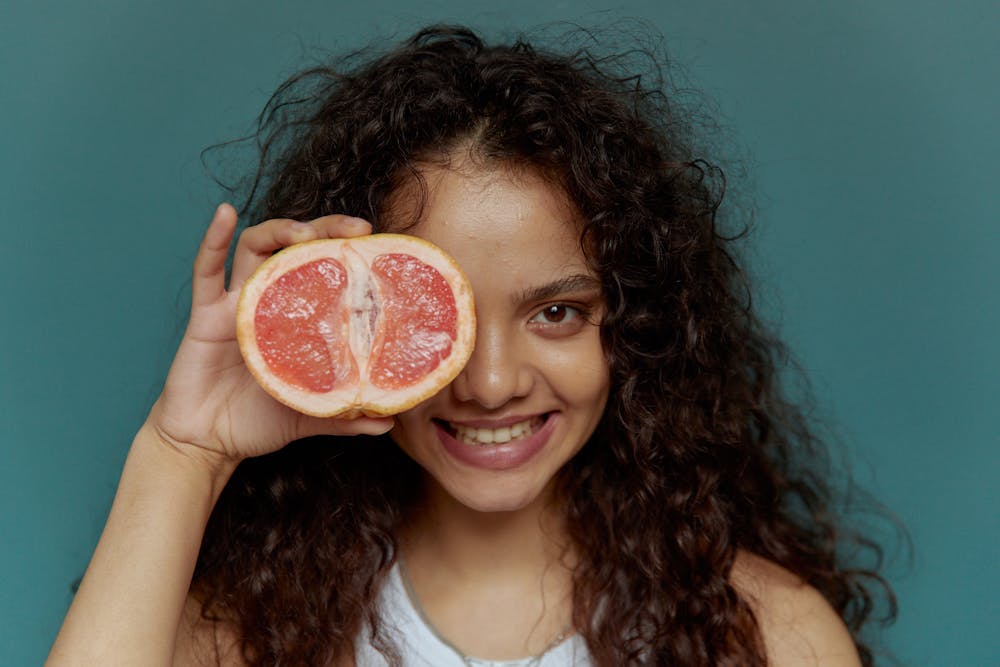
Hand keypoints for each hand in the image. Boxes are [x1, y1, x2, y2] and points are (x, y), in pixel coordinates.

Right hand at [147, 204, 392, 467]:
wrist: (208, 445)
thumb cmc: (257, 423)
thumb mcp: (310, 416)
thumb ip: (345, 417)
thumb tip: (388, 422)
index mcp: (296, 320)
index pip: (324, 271)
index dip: (349, 253)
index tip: (378, 246)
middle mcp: (268, 302)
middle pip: (295, 247)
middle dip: (324, 229)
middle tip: (356, 229)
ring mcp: (235, 305)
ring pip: (255, 247)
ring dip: (281, 229)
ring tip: (306, 232)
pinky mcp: (204, 317)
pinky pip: (205, 271)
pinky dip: (213, 239)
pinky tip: (225, 213)